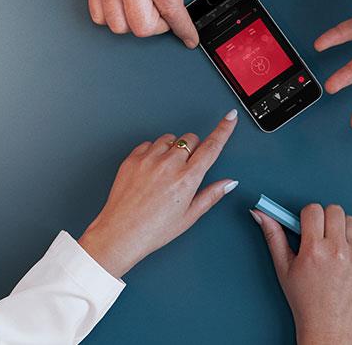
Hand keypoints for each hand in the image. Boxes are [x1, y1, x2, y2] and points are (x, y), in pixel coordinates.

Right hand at [74, 0, 241, 46]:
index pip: (172, 10)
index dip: (184, 29)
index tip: (190, 38)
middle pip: (143, 27)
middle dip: (160, 28)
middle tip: (166, 16)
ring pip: (119, 26)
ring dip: (136, 25)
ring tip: (145, 11)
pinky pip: (98, 15)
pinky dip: (112, 19)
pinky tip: (123, 8)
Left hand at [79, 110, 238, 277]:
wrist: (121, 233)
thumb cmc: (154, 229)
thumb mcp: (189, 216)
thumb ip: (211, 195)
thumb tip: (228, 182)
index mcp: (187, 179)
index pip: (212, 147)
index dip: (223, 129)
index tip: (230, 117)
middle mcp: (169, 164)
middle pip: (190, 139)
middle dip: (192, 149)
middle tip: (184, 168)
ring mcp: (149, 159)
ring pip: (170, 139)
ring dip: (172, 149)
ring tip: (165, 172)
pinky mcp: (133, 158)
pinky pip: (149, 143)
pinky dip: (153, 152)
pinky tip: (151, 170)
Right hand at [251, 205, 351, 344]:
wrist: (328, 324)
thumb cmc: (304, 298)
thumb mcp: (283, 266)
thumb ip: (272, 235)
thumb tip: (261, 214)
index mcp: (314, 250)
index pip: (313, 210)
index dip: (307, 216)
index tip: (306, 225)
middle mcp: (337, 251)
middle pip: (334, 210)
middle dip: (324, 218)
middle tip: (319, 234)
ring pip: (350, 221)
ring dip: (340, 228)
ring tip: (332, 246)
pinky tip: (343, 256)